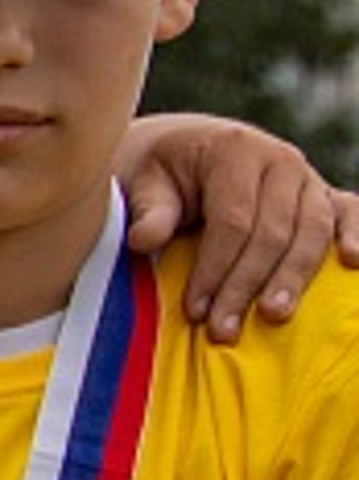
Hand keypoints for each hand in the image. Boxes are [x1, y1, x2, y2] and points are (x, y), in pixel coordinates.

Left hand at [118, 111, 358, 341]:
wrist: (182, 148)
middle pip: (273, 232)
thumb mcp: (142, 184)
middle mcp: (278, 160)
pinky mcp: (321, 193)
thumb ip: (149, 211)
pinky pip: (348, 212)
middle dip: (246, 285)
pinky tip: (352, 262)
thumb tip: (145, 240)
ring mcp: (306, 176)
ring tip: (273, 316)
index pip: (232, 221)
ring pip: (311, 231)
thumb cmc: (158, 173)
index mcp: (234, 150)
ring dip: (293, 278)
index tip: (194, 311)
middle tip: (223, 331)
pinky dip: (357, 234)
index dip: (214, 270)